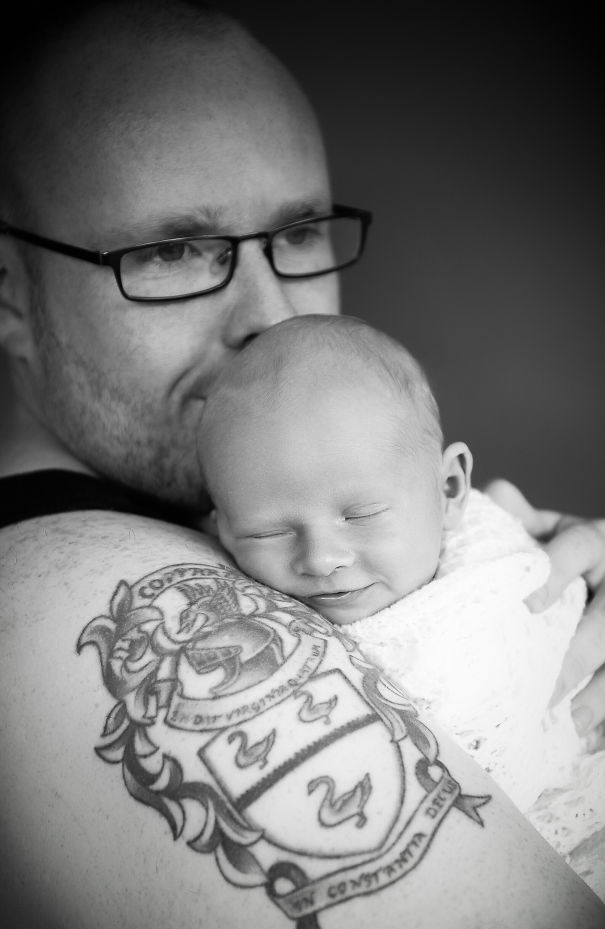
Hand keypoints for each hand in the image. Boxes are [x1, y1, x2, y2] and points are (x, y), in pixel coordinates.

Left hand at [484, 479, 604, 749]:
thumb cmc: (572, 553)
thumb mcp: (552, 531)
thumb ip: (521, 520)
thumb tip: (492, 496)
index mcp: (593, 540)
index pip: (577, 547)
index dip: (555, 572)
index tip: (528, 605)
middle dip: (579, 655)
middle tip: (548, 688)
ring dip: (602, 693)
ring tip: (574, 726)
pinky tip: (591, 741)